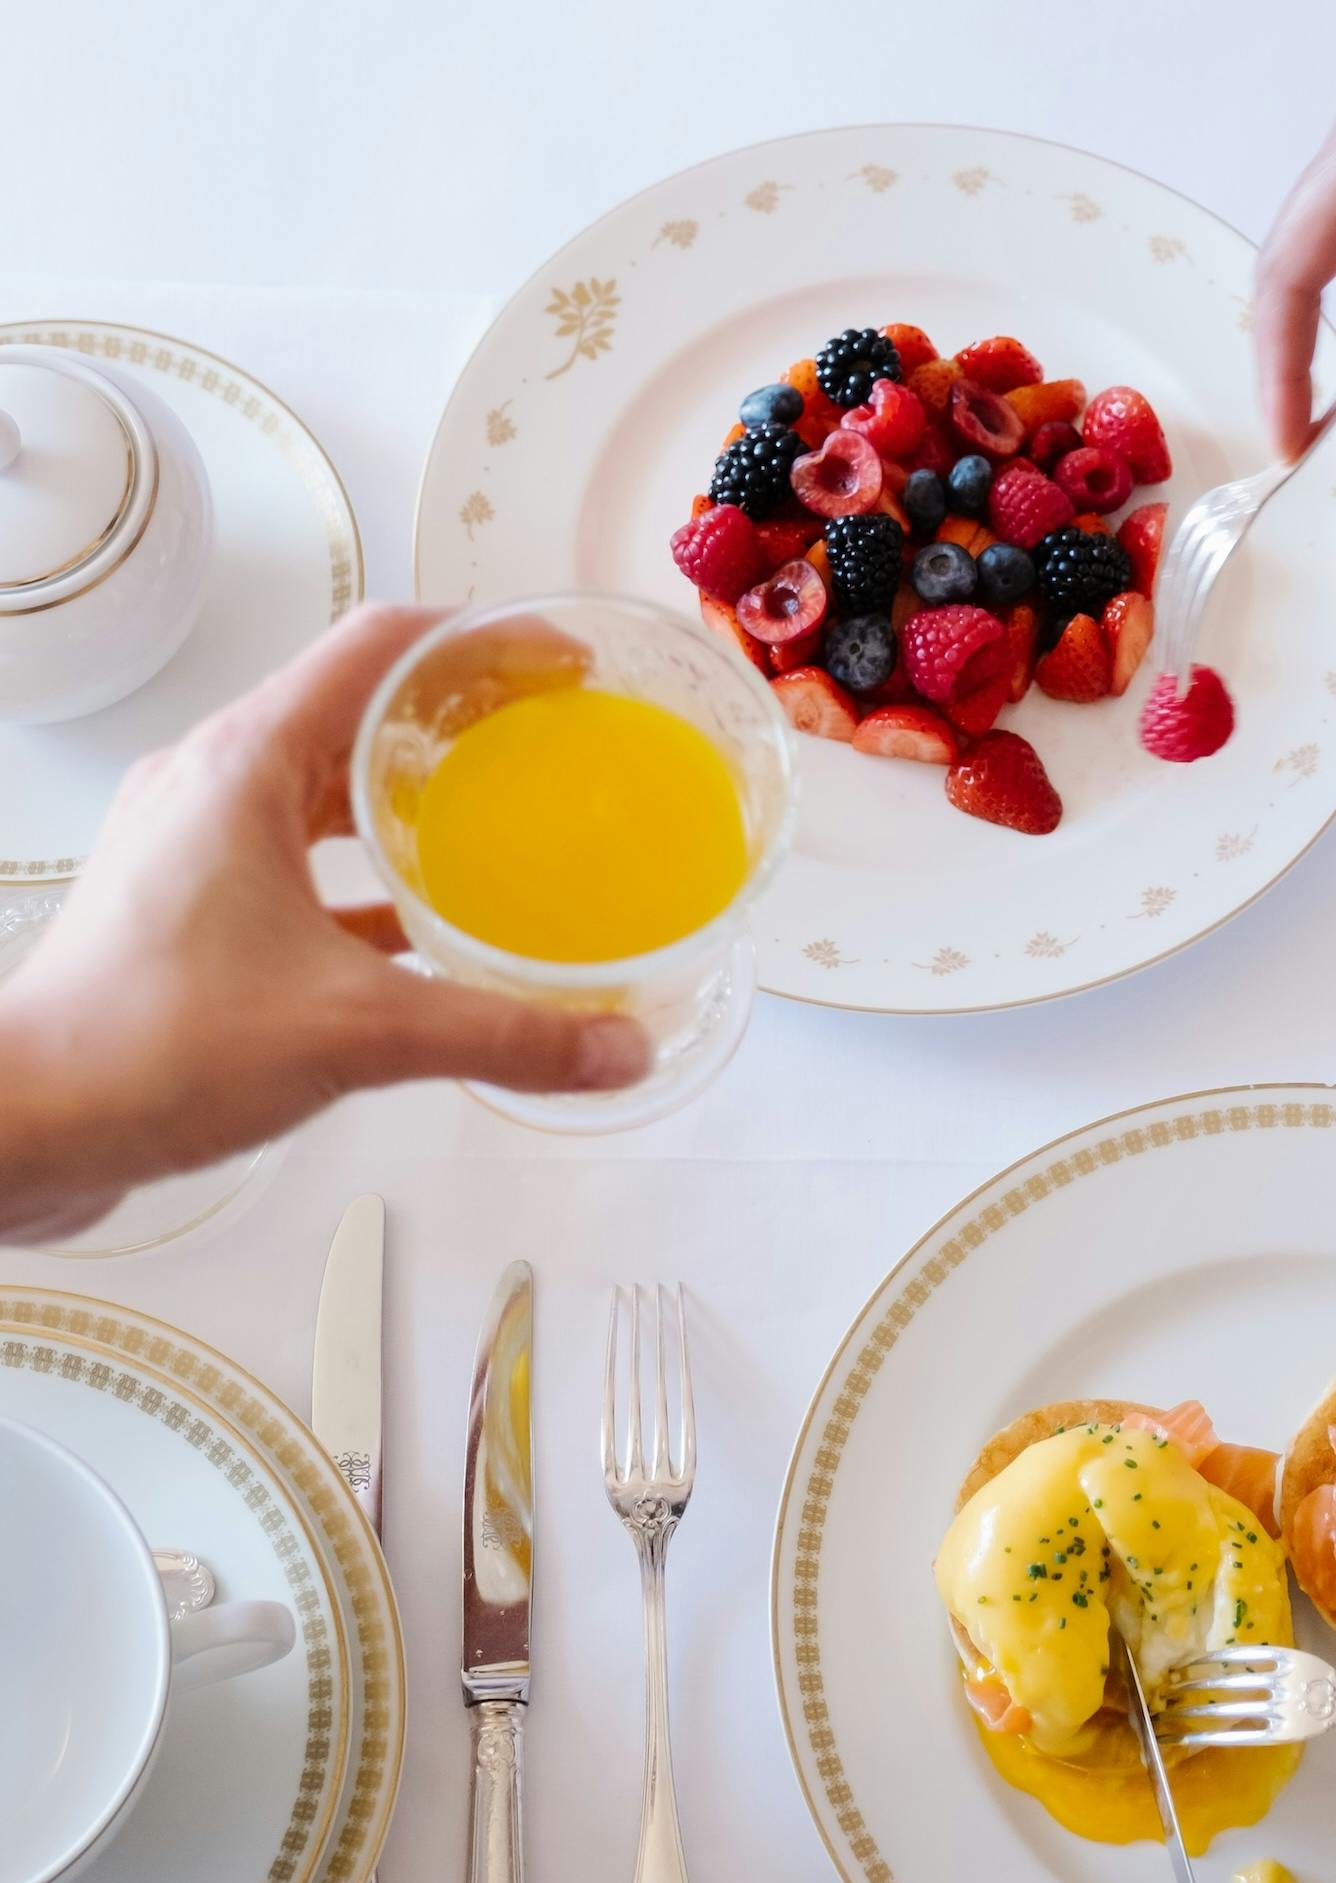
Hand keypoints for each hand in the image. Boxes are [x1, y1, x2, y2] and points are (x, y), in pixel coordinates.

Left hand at [0, 604, 649, 1241]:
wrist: (22, 1128)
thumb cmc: (145, 1048)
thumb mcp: (356, 1032)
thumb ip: (501, 1037)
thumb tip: (614, 1048)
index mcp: (246, 765)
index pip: (379, 646)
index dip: (481, 639)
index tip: (560, 663)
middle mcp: (216, 784)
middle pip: (356, 705)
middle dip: (460, 712)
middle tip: (550, 733)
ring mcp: (198, 844)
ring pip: (324, 783)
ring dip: (412, 788)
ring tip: (503, 813)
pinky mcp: (192, 904)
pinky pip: (301, 857)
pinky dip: (370, 869)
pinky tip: (430, 918)